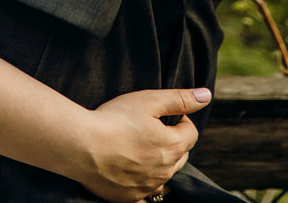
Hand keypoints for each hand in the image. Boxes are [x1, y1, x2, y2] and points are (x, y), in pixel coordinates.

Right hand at [74, 86, 206, 200]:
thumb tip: (206, 95)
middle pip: (180, 155)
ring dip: (160, 163)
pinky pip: (147, 197)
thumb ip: (180, 99)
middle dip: (173, 141)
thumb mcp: (148, 100)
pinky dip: (146, 187)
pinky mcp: (131, 197)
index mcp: (173, 145)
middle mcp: (165, 170)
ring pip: (165, 175)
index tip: (164, 113)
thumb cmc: (113, 119)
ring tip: (139, 148)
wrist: (81, 146)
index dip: (180, 119)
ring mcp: (148, 186)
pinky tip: (137, 177)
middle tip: (151, 129)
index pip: (190, 132)